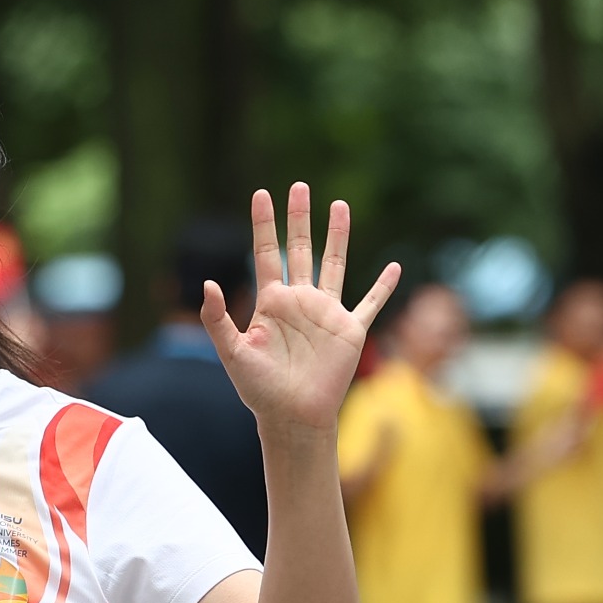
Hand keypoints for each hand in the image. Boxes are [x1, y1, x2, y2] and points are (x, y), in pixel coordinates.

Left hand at [204, 184, 398, 437]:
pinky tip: (394, 267)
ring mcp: (326, 314)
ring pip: (334, 264)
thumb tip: (207, 283)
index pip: (267, 253)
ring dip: (337, 236)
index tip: (261, 194)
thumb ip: (217, 318)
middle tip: (300, 186)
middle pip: (300, 249)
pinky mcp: (349, 330)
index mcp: (271, 302)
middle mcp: (300, 301)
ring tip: (339, 205)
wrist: (291, 416)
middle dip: (299, 218)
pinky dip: (383, 286)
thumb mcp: (232, 352)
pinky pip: (370, 303)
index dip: (264, 224)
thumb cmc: (259, 389)